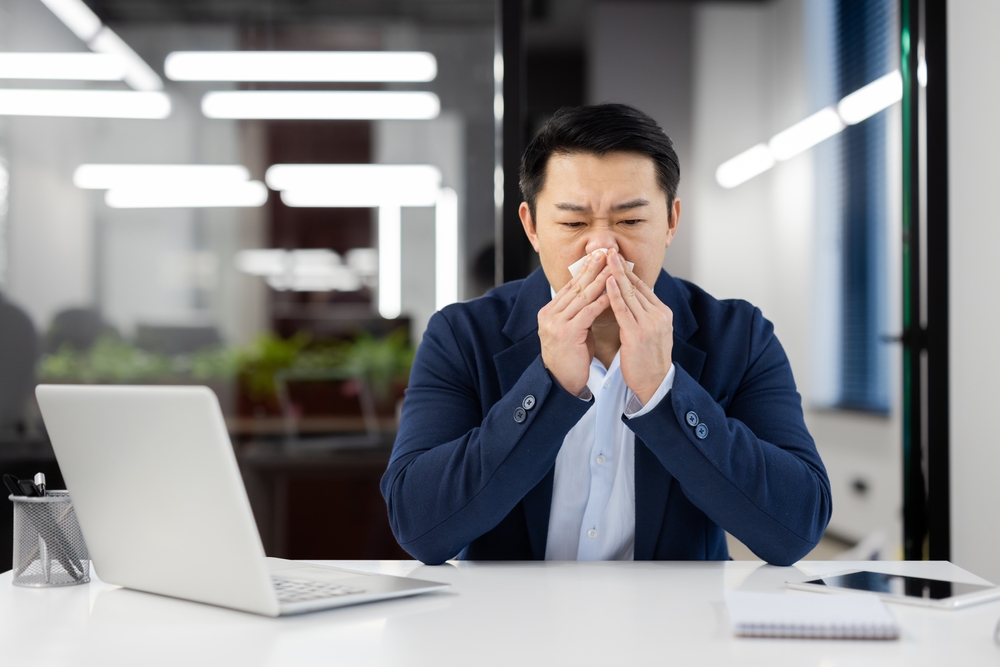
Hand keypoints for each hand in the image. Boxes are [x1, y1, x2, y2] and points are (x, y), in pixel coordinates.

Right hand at [537, 251, 611, 395]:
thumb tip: (593, 295)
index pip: (569, 286)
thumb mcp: (572, 330)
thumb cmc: (572, 359)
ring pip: (581, 296)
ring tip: (612, 267)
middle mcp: (549, 315)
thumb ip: (578, 313)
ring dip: (599, 280)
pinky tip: (612, 293)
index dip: (584, 270)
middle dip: (592, 268)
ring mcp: (556, 324)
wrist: (562, 383)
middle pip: (574, 286)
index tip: (598, 257)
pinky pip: (587, 312)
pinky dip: (601, 301)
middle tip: (605, 253)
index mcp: (549, 312)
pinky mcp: (567, 334)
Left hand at [605, 248, 673, 404]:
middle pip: (636, 286)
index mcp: (662, 313)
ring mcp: (649, 324)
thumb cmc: (648, 361)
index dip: (628, 271)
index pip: (643, 287)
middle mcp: (658, 315)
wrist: (655, 384)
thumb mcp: (651, 333)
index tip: (616, 258)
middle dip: (621, 267)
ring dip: (616, 274)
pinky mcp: (637, 334)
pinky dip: (615, 293)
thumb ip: (643, 316)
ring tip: (606, 258)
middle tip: (610, 250)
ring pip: (629, 293)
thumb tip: (631, 301)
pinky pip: (624, 309)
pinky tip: (607, 281)